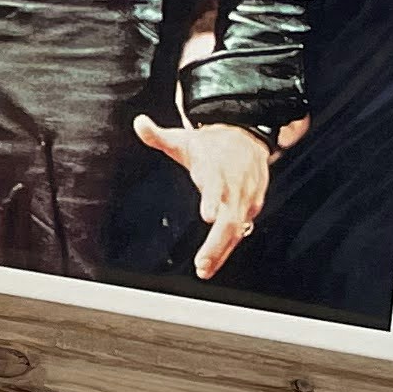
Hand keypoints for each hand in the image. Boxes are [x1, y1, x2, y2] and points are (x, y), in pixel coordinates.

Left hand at [131, 107, 285, 280]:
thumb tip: (139, 122)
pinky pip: (242, 230)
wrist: (247, 136)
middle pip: (231, 218)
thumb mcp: (184, 138)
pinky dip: (229, 247)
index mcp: (217, 167)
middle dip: (217, 243)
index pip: (217, 183)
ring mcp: (246, 198)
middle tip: (201, 263)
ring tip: (204, 269)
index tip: (208, 215)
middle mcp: (235, 185)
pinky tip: (216, 261)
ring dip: (222, 251)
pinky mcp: (252, 207)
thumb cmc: (211, 144)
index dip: (213, 199)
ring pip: (237, 230)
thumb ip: (159, 135)